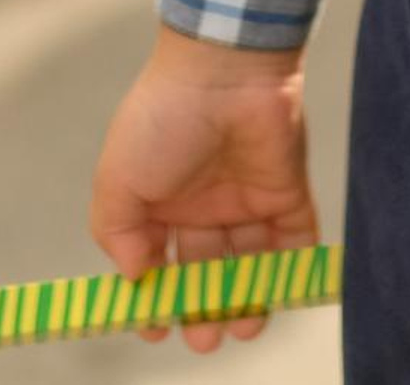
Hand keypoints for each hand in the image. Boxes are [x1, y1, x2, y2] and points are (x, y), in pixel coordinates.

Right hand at [90, 25, 317, 353]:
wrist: (225, 70)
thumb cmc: (163, 120)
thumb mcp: (117, 179)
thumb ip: (117, 235)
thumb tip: (137, 280)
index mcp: (161, 199)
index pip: (159, 262)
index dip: (157, 298)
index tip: (154, 328)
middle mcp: (204, 202)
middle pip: (205, 271)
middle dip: (204, 310)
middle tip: (204, 340)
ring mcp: (247, 197)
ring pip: (248, 265)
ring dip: (244, 302)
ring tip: (238, 328)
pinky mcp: (286, 191)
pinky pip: (292, 243)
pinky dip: (288, 274)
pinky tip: (273, 297)